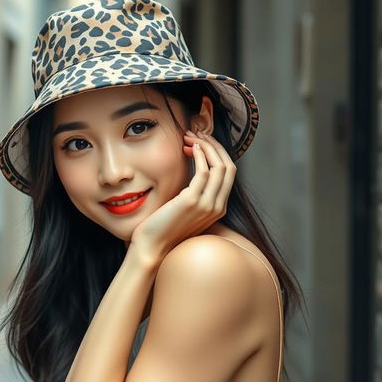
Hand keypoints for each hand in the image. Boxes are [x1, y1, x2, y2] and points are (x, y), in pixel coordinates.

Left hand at [128, 130, 236, 264]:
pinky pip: (204, 171)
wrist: (152, 247)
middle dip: (215, 145)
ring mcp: (207, 205)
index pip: (229, 173)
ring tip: (189, 137)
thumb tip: (192, 167)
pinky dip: (199, 155)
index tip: (201, 142)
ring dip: (205, 146)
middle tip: (197, 134)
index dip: (217, 153)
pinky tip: (189, 148)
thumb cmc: (164, 227)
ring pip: (220, 166)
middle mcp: (218, 207)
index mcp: (218, 208)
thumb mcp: (185, 207)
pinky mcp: (193, 201)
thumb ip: (194, 192)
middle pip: (229, 166)